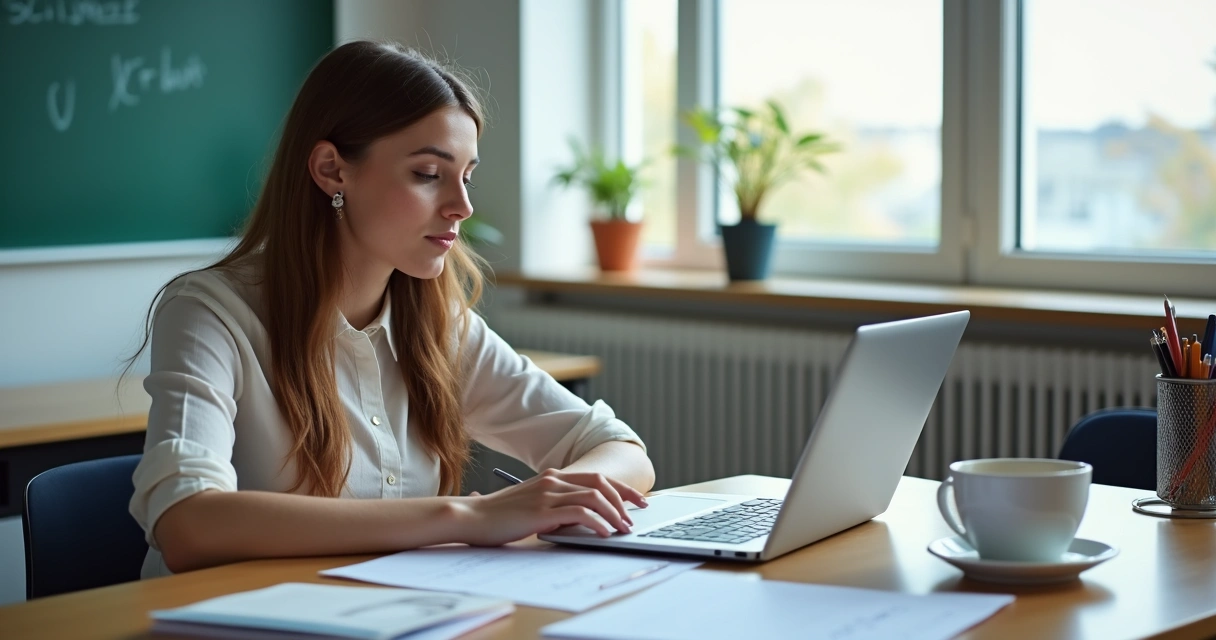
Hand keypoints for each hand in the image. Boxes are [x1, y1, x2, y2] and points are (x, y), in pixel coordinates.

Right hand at [457, 468, 648, 545]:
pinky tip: (604, 534)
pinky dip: (598, 523)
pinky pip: (581, 513)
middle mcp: (553, 480)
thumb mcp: (530, 504)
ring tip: (622, 529)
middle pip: (601, 484)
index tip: (636, 500)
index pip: (596, 477)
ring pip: (595, 497)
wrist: (471, 517)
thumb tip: (579, 518)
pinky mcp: (542, 511)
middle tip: (636, 517)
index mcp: (552, 476)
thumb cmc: (497, 516)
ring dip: (614, 514)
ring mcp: (548, 494)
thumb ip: (553, 505)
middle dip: (624, 499)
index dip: (621, 489)